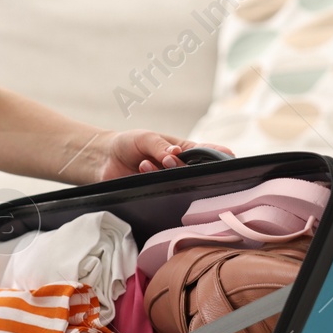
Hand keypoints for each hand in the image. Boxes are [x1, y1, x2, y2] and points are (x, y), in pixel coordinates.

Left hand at [90, 130, 234, 179]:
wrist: (103, 160)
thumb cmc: (128, 144)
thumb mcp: (146, 138)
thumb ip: (161, 146)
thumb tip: (174, 154)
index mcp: (184, 150)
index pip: (207, 153)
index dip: (219, 155)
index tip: (228, 156)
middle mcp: (179, 168)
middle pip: (195, 172)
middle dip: (184, 167)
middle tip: (167, 159)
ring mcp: (168, 182)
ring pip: (178, 183)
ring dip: (164, 172)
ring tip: (145, 162)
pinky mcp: (155, 194)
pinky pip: (161, 193)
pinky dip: (152, 180)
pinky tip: (141, 168)